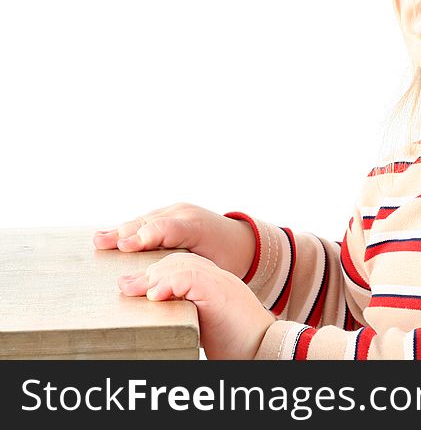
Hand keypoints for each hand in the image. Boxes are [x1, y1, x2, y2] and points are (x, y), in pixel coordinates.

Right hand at [93, 202, 255, 278]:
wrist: (240, 239)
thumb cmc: (227, 259)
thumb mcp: (215, 268)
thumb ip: (191, 274)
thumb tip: (164, 291)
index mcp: (198, 228)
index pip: (169, 229)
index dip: (146, 237)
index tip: (126, 247)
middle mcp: (186, 214)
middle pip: (151, 222)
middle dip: (126, 233)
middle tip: (103, 244)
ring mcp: (178, 210)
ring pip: (145, 220)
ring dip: (122, 231)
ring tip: (99, 240)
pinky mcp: (170, 212)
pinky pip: (146, 220)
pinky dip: (129, 229)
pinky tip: (110, 237)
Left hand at [118, 252, 275, 359]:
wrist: (264, 350)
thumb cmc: (235, 344)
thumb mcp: (202, 324)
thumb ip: (183, 311)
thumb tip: (153, 315)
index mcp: (213, 283)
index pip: (180, 265)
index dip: (155, 272)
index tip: (132, 287)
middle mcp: (217, 277)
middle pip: (177, 260)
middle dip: (148, 272)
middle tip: (125, 287)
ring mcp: (220, 282)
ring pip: (180, 264)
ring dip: (152, 277)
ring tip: (131, 290)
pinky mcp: (220, 291)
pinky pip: (191, 277)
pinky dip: (169, 284)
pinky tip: (154, 295)